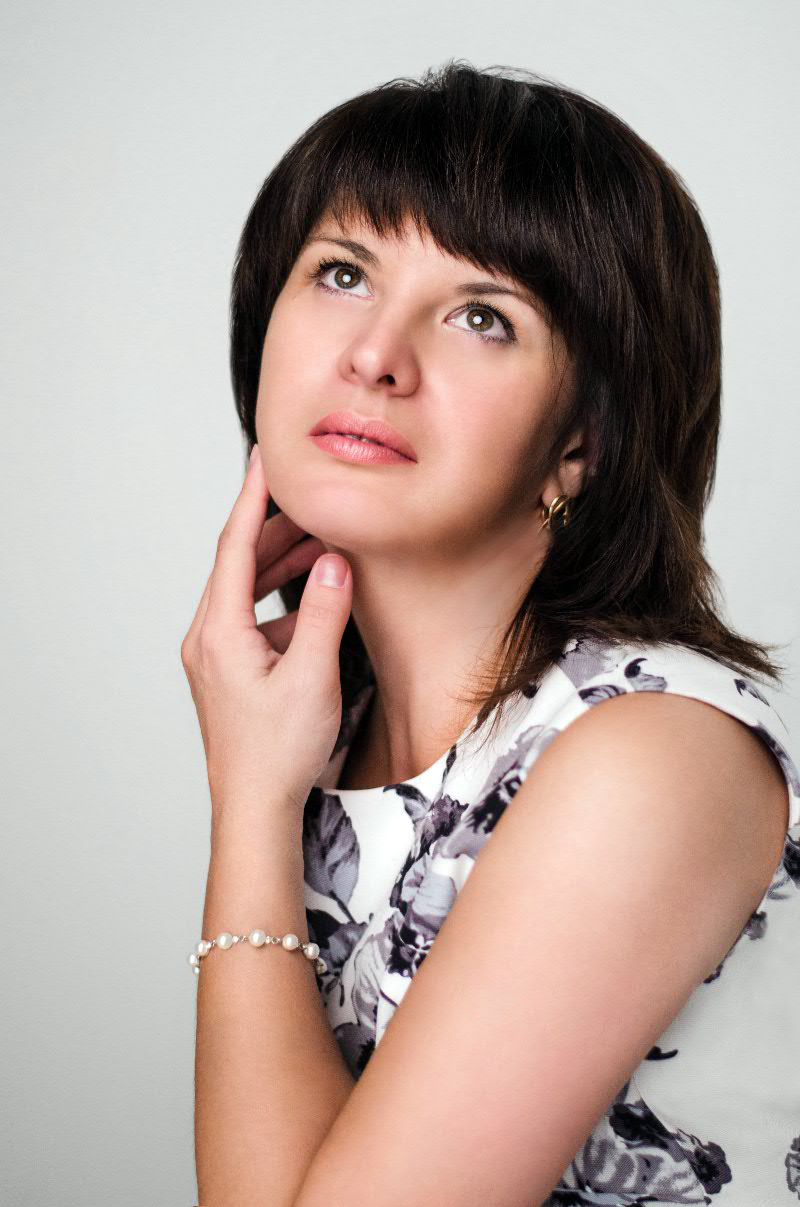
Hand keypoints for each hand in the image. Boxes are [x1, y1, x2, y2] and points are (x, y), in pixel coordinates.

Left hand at [180, 445, 352, 820]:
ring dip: (282, 566)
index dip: (252, 497)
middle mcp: (209, 638)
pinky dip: (283, 602)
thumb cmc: (277, 752)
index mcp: (220, 632)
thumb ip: (324, 614)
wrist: (254, 807)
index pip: (234, 546)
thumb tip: (333, 563)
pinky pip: (254, 620)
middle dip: (276, 529)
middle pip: (238, 564)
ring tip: (321, 543)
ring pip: (246, 592)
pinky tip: (317, 603)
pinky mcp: (230, 672)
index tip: (265, 457)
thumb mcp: (312, 677)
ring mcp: (217, 656)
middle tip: (312, 499)